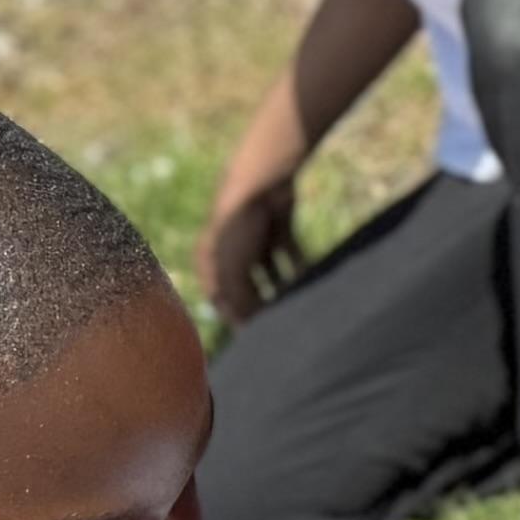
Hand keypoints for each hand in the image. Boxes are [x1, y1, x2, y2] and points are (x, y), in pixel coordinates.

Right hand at [201, 176, 304, 321]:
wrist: (262, 181)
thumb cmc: (239, 227)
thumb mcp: (233, 270)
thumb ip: (239, 300)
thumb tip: (246, 326)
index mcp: (210, 259)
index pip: (220, 297)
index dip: (236, 316)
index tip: (254, 337)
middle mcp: (230, 250)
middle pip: (247, 286)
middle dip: (261, 303)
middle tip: (279, 323)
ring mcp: (254, 237)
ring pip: (269, 271)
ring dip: (280, 287)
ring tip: (294, 305)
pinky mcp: (277, 227)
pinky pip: (288, 253)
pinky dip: (297, 266)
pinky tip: (308, 279)